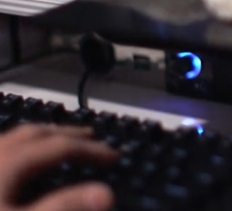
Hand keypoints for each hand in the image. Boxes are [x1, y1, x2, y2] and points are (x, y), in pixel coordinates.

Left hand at [0, 125, 117, 210]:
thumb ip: (64, 205)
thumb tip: (105, 193)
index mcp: (8, 162)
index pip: (60, 146)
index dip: (91, 150)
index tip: (114, 156)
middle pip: (36, 133)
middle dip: (68, 133)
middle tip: (92, 136)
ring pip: (15, 138)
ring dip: (43, 136)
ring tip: (61, 139)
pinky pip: (2, 149)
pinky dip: (21, 148)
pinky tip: (22, 162)